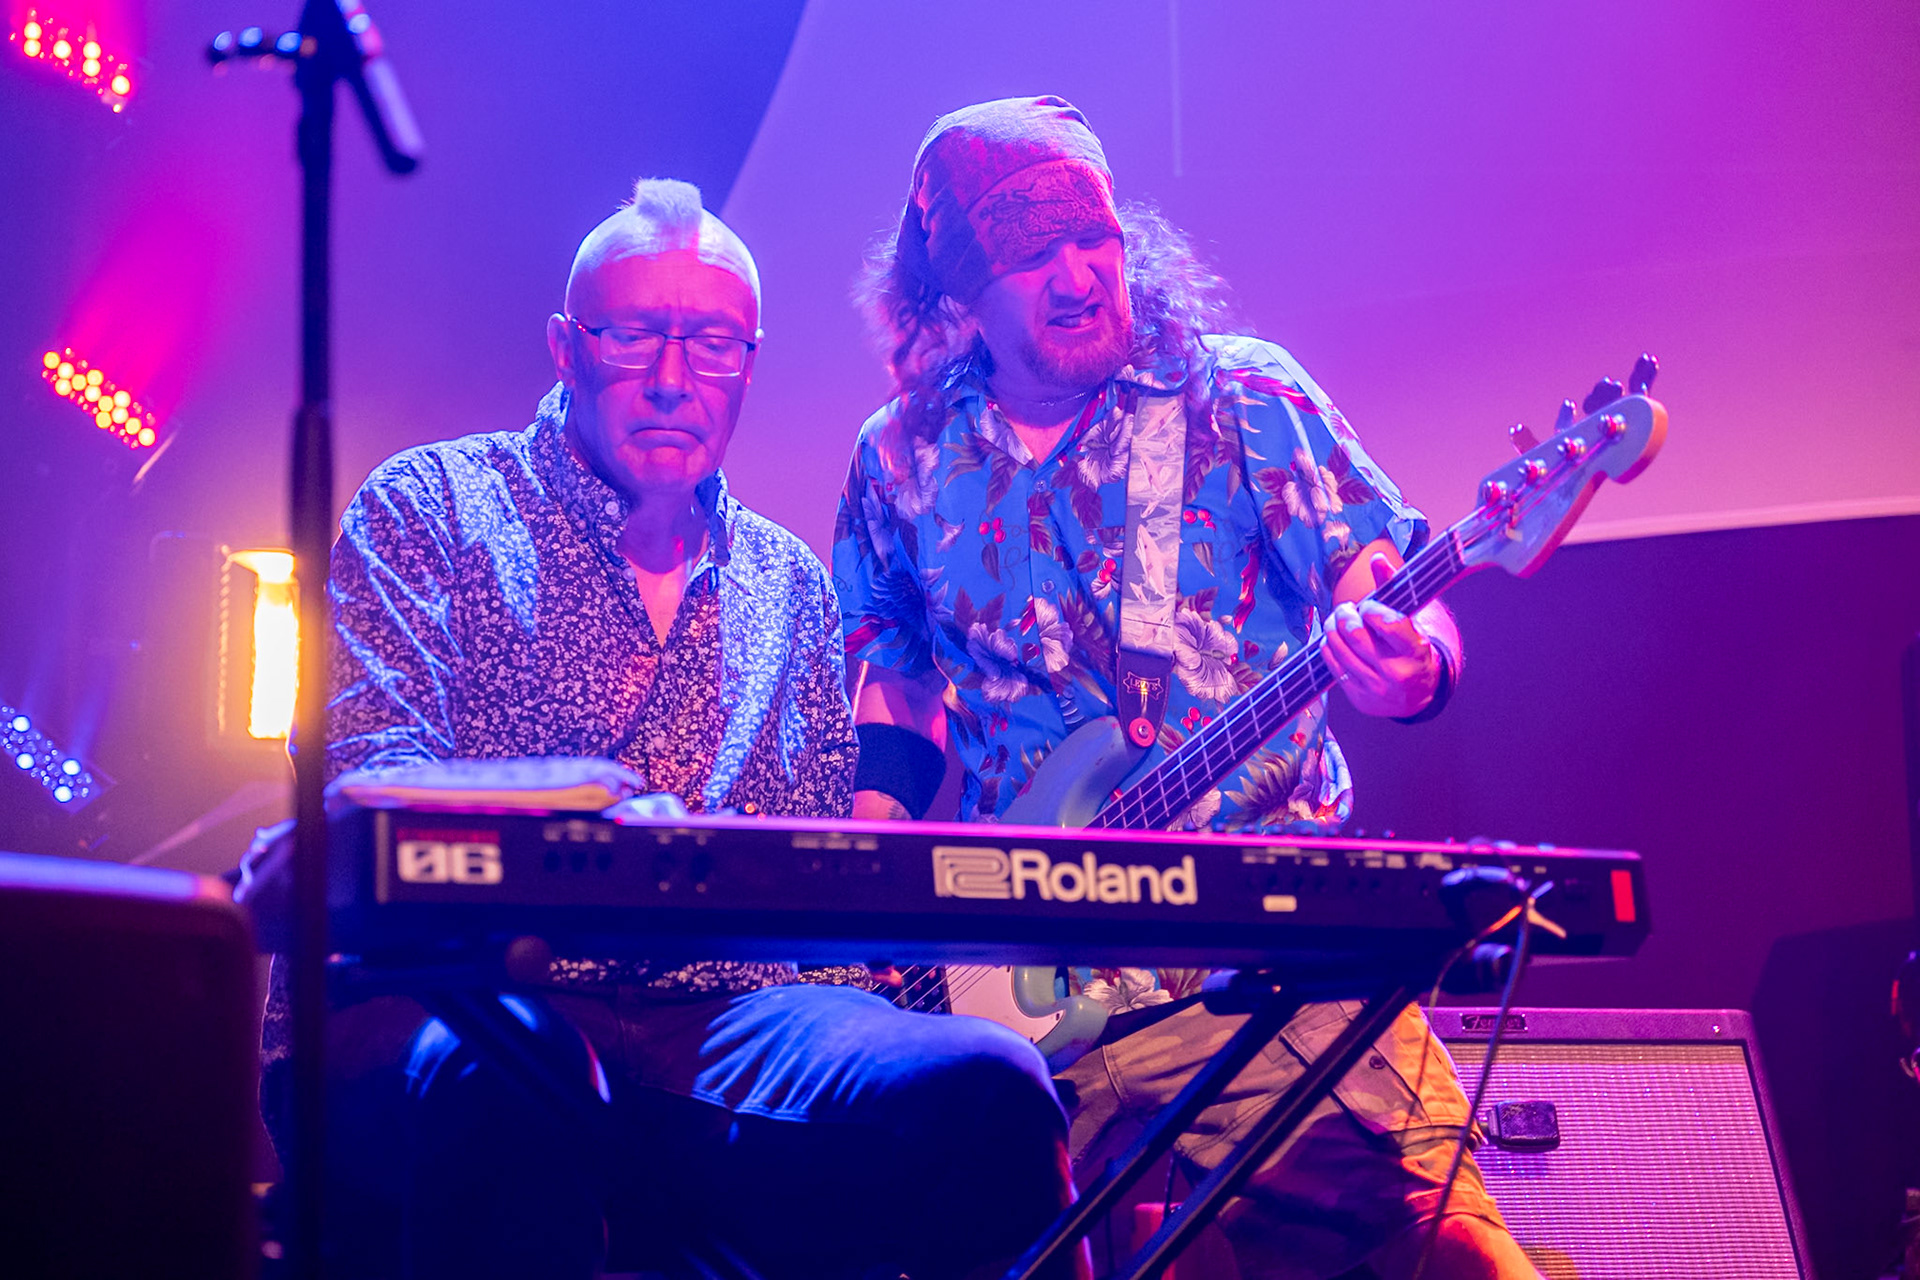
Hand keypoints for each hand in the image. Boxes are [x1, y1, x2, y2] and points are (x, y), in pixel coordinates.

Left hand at [1322, 553, 1445, 718]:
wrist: (1416, 696)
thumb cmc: (1411, 649)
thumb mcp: (1411, 621)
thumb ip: (1393, 588)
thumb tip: (1376, 557)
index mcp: (1415, 650)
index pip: (1386, 622)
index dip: (1370, 608)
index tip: (1368, 606)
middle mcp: (1395, 671)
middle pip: (1354, 634)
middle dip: (1344, 614)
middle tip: (1346, 609)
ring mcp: (1375, 687)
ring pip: (1338, 648)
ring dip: (1331, 628)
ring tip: (1337, 621)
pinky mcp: (1358, 697)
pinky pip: (1331, 665)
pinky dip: (1328, 646)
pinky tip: (1334, 639)